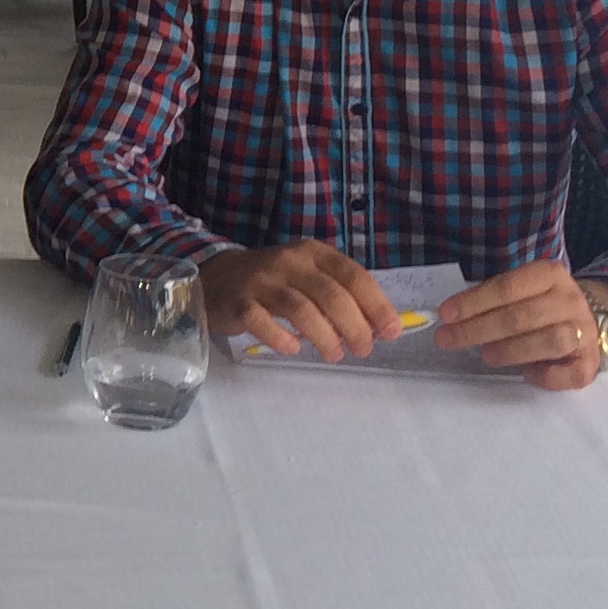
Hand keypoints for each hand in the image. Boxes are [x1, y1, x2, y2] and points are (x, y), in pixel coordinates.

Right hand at [198, 240, 397, 361]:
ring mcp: (261, 281)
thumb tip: (376, 328)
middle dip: (355, 327)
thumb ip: (339, 295)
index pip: (354, 276)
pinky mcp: (238, 302)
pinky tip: (293, 349)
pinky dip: (281, 339)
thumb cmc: (273, 282)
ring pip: (301, 309)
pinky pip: (262, 321)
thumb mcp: (308, 277)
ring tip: (334, 355)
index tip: (391, 332)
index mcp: (313, 253)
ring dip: (325, 337)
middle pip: (331, 295)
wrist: (216, 277)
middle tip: (363, 350)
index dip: (377, 305)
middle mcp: (289, 261)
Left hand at [433, 261, 607, 390]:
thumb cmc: (538, 304)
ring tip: (486, 355)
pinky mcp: (590, 361)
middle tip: (448, 339)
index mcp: (549, 275)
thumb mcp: (518, 290)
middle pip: (522, 316)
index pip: (507, 287)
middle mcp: (570, 300)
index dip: (473, 302)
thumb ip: (490, 299)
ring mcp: (584, 331)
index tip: (445, 315)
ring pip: (550, 341)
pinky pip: (572, 373)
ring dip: (512, 350)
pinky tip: (526, 374)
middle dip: (479, 329)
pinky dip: (547, 376)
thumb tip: (450, 317)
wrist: (586, 318)